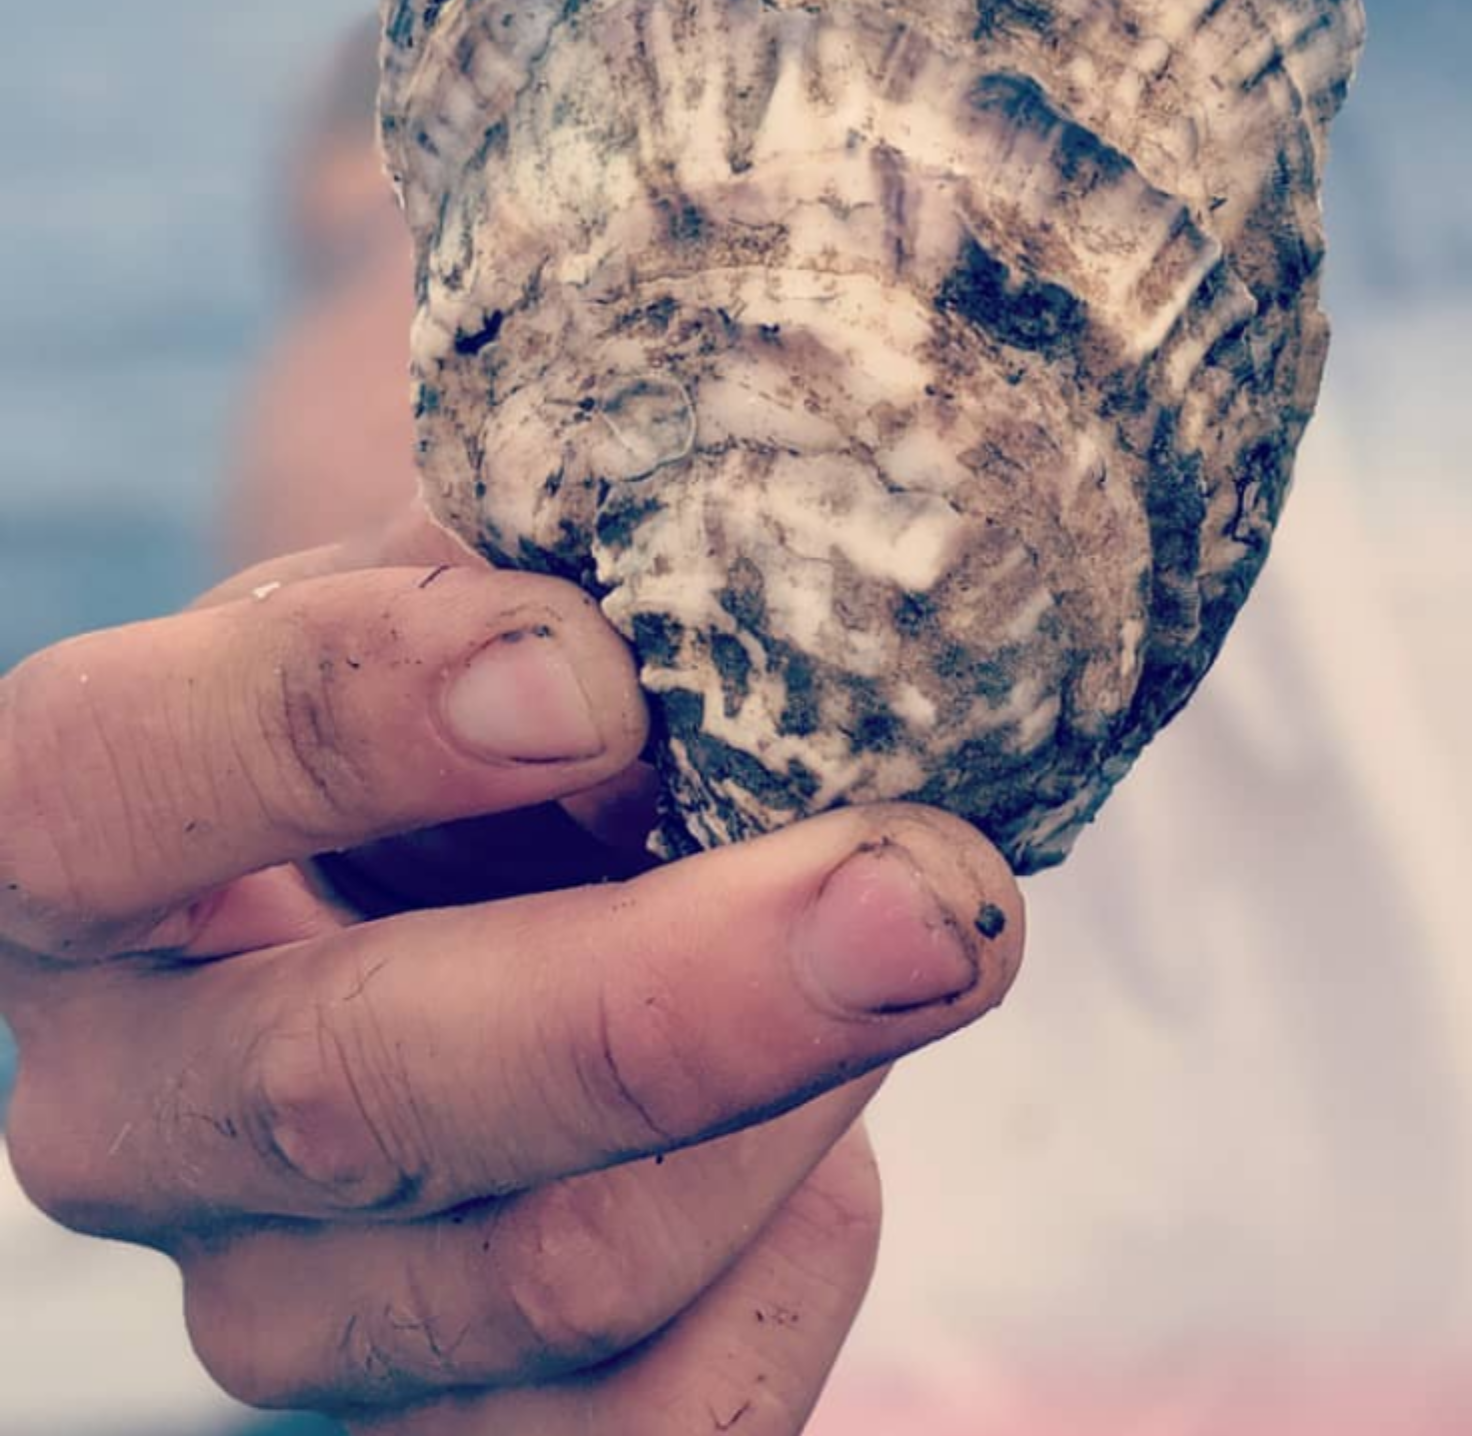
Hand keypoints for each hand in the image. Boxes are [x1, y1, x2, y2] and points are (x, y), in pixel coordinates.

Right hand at [0, 524, 1023, 1431]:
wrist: (498, 864)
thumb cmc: (501, 692)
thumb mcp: (490, 594)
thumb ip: (561, 587)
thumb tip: (731, 628)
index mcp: (86, 840)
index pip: (109, 776)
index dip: (337, 720)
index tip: (598, 674)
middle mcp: (135, 1106)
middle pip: (350, 1089)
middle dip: (671, 998)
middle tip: (918, 895)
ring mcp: (277, 1301)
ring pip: (555, 1267)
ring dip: (789, 1101)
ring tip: (911, 949)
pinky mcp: (447, 1432)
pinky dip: (790, 1272)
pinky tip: (840, 1158)